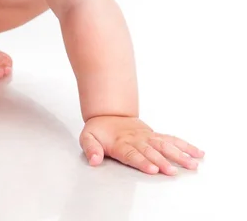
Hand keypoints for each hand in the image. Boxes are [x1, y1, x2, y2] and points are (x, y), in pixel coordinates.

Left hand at [79, 116, 204, 175]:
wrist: (108, 113)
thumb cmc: (99, 129)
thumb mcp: (87, 137)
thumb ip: (90, 148)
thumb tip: (93, 160)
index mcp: (121, 143)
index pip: (132, 154)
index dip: (142, 162)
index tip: (152, 169)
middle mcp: (137, 140)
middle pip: (151, 151)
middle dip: (162, 162)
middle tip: (173, 171)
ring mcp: (147, 137)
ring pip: (165, 145)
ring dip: (179, 155)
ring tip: (193, 164)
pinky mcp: (154, 135)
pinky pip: (171, 140)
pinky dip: (185, 146)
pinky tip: (198, 153)